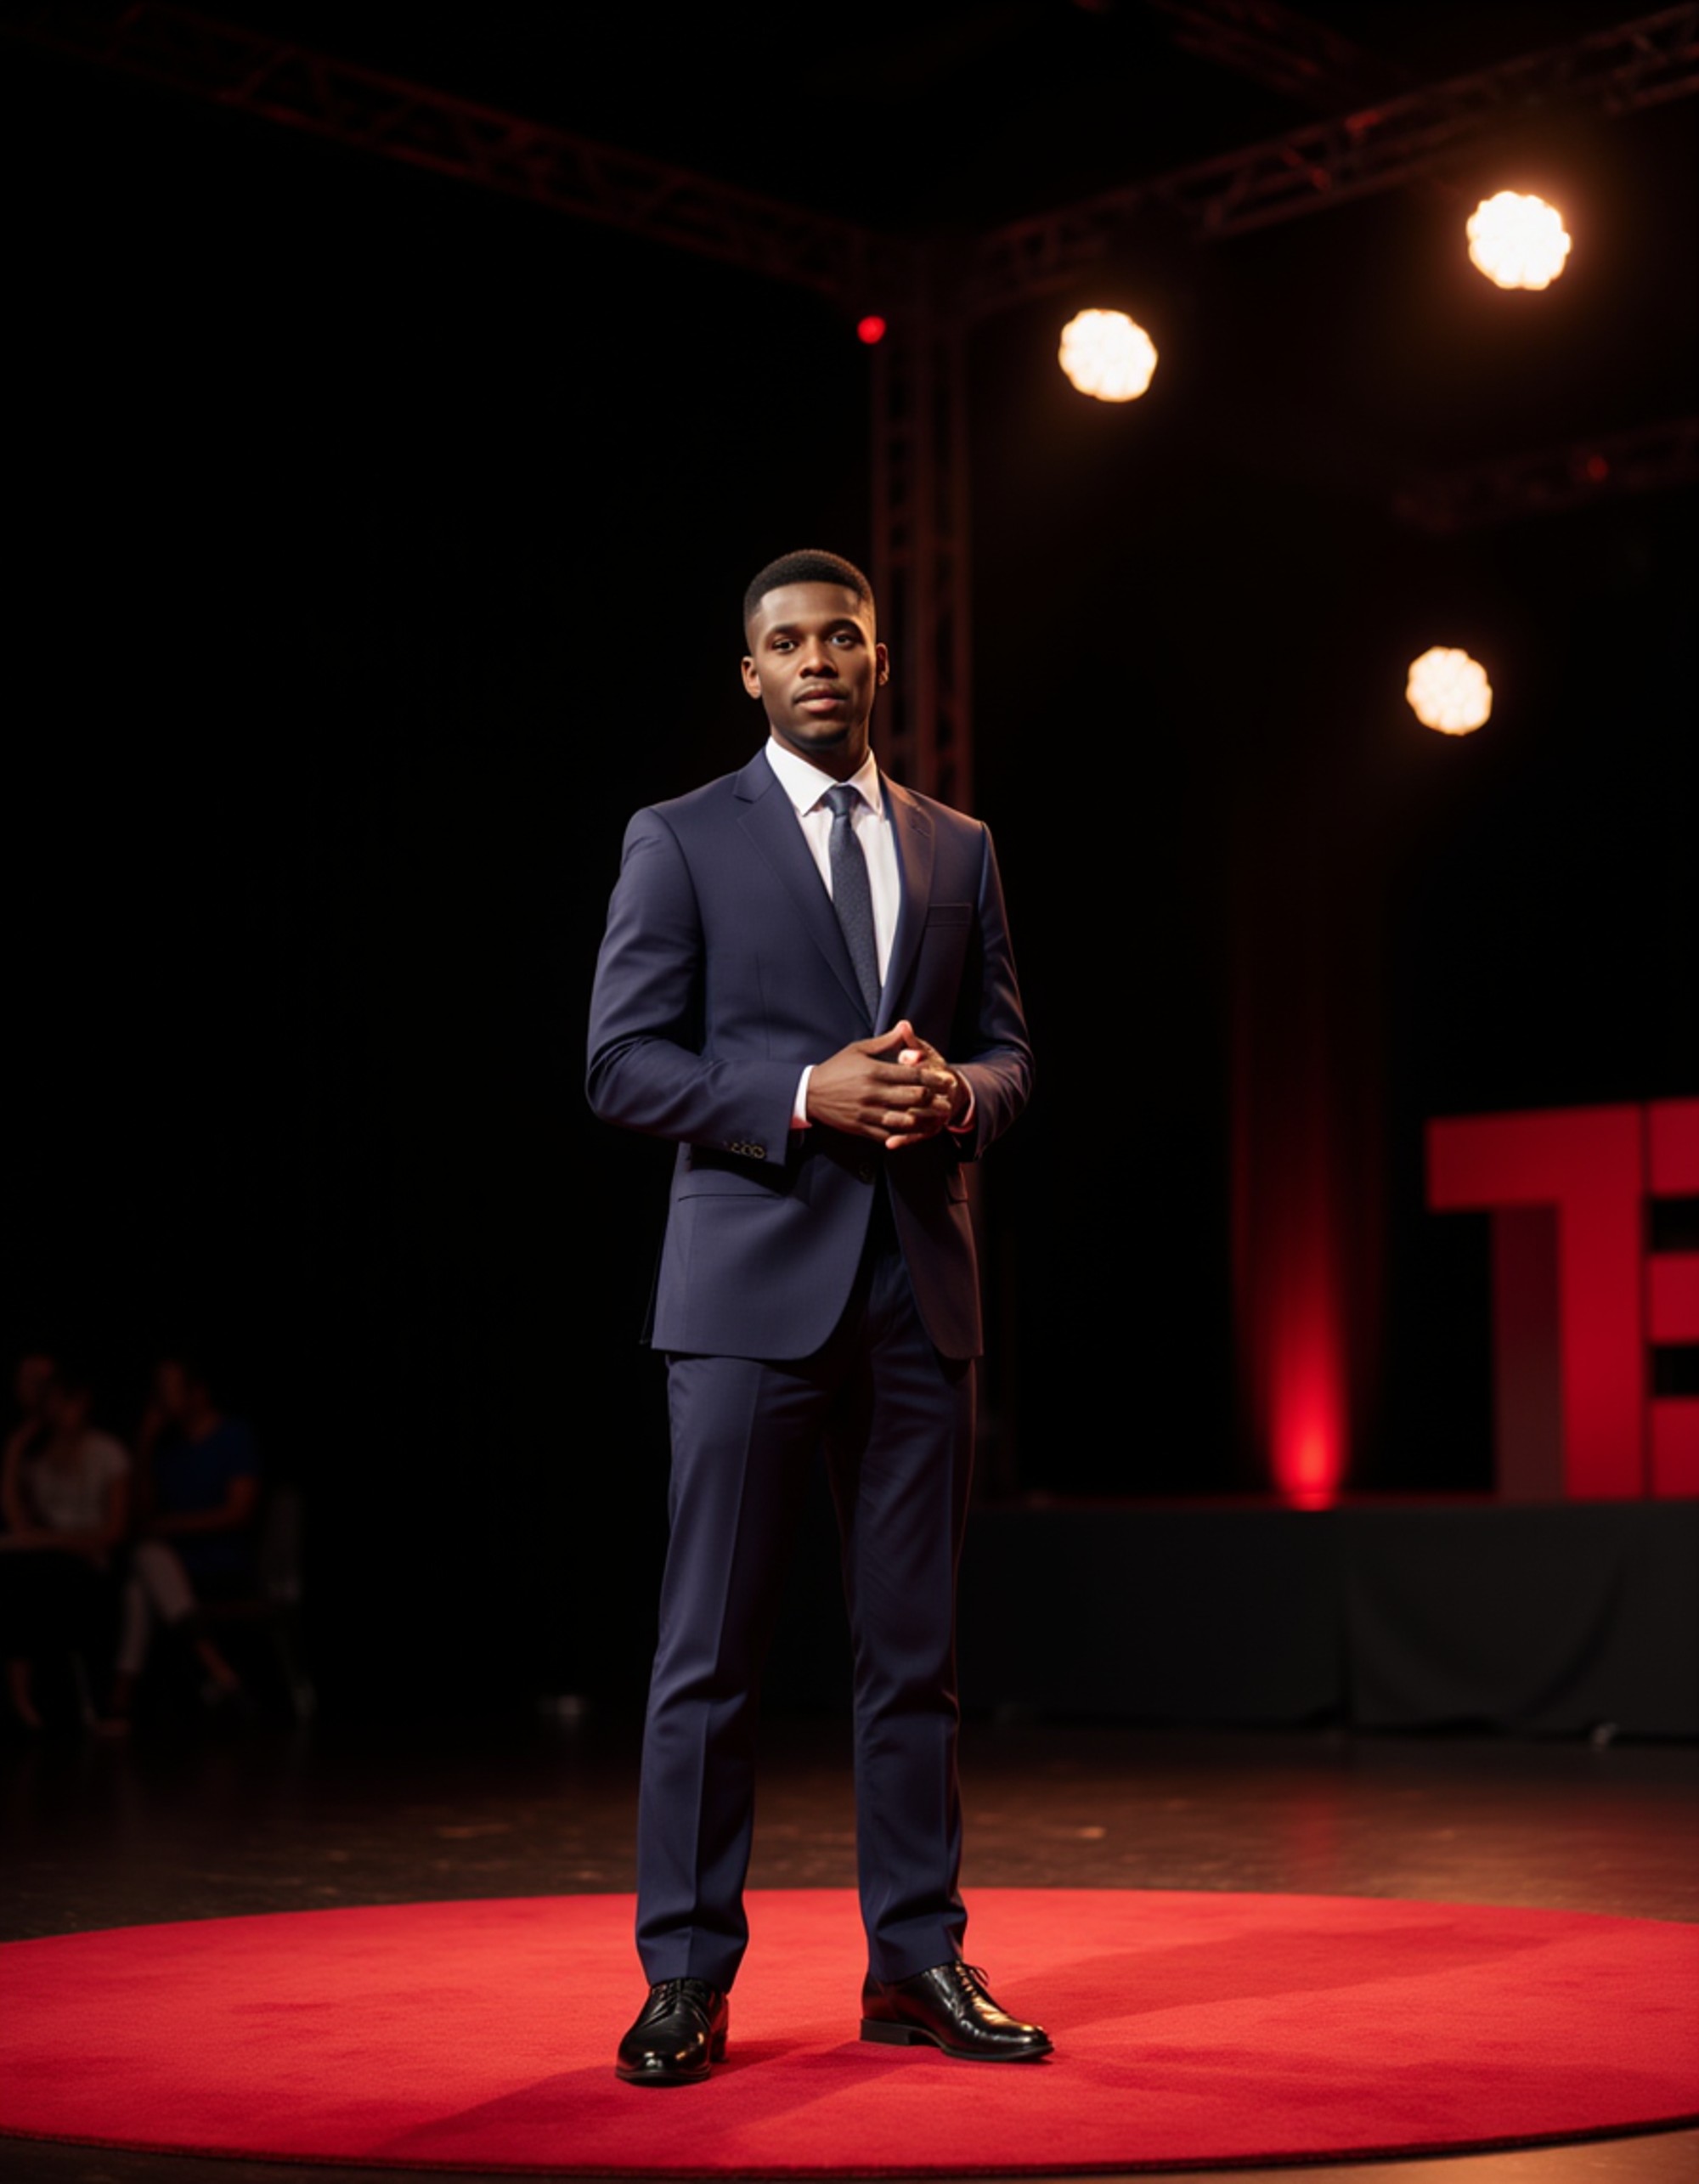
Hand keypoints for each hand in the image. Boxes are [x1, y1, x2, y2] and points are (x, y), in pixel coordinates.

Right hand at [806, 1021, 957, 1146]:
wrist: (809, 1093)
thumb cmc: (836, 1068)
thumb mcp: (858, 1049)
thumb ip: (886, 1041)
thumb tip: (906, 1026)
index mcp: (874, 1071)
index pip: (912, 1075)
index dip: (934, 1078)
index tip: (947, 1080)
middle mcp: (872, 1093)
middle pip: (913, 1097)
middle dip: (934, 1100)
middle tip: (948, 1100)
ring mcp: (867, 1112)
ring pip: (903, 1119)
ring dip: (923, 1119)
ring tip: (937, 1118)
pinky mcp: (861, 1127)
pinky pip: (887, 1134)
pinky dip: (902, 1134)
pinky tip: (915, 1131)